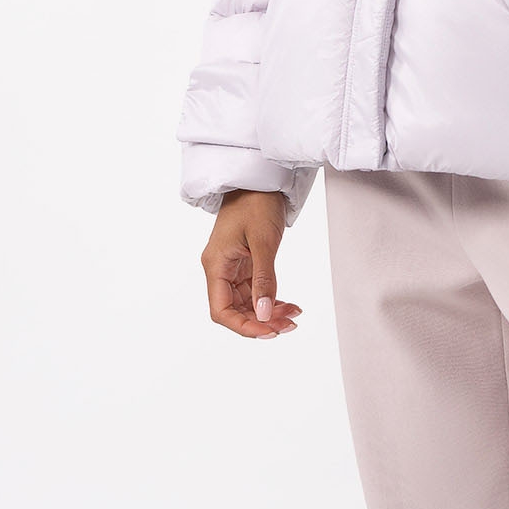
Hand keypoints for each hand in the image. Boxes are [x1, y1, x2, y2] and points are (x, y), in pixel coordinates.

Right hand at [201, 189, 303, 338]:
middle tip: (288, 325)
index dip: (243, 326)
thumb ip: (264, 279)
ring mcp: (233, 265)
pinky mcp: (245, 261)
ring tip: (293, 316)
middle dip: (261, 321)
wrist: (260, 177)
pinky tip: (288, 304)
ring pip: (247, 301)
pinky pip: (255, 288)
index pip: (221, 310)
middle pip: (235, 309)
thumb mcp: (263, 241)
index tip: (268, 332)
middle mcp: (220, 268)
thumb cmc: (256, 201)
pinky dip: (271, 298)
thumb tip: (263, 314)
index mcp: (215, 265)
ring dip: (268, 312)